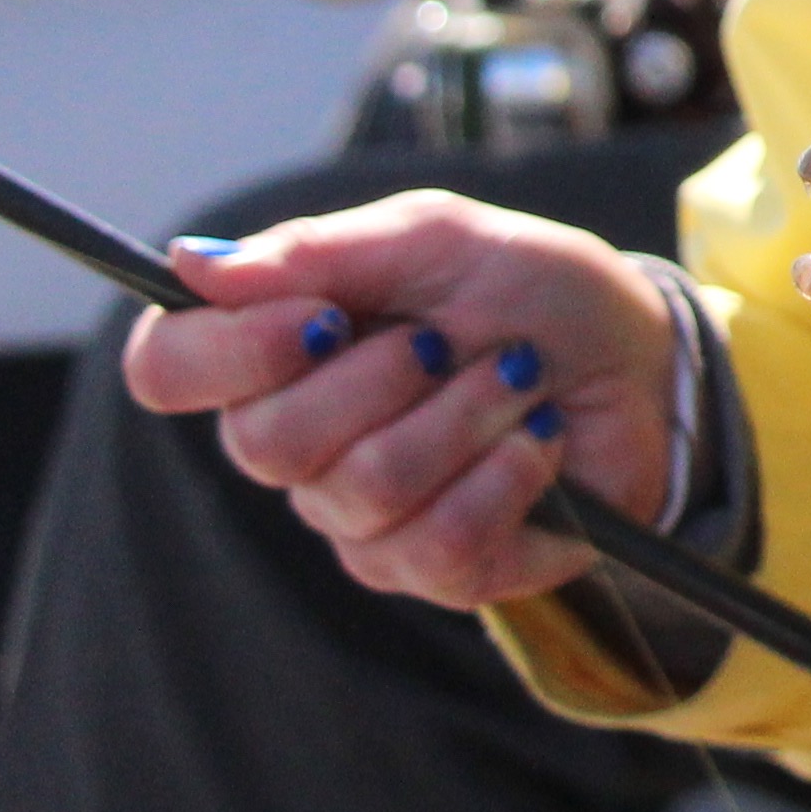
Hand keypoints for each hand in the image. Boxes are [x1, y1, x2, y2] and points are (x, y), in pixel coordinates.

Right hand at [124, 193, 688, 607]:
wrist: (643, 353)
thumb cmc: (532, 293)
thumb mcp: (438, 239)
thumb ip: (318, 251)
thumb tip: (192, 266)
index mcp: (277, 358)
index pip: (167, 370)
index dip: (231, 350)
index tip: (323, 316)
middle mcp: (300, 451)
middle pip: (269, 443)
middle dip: (384, 376)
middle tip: (446, 342)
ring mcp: (363, 522)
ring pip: (369, 490)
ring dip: (468, 415)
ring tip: (516, 380)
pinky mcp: (440, 573)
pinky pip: (445, 544)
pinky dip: (511, 472)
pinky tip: (540, 441)